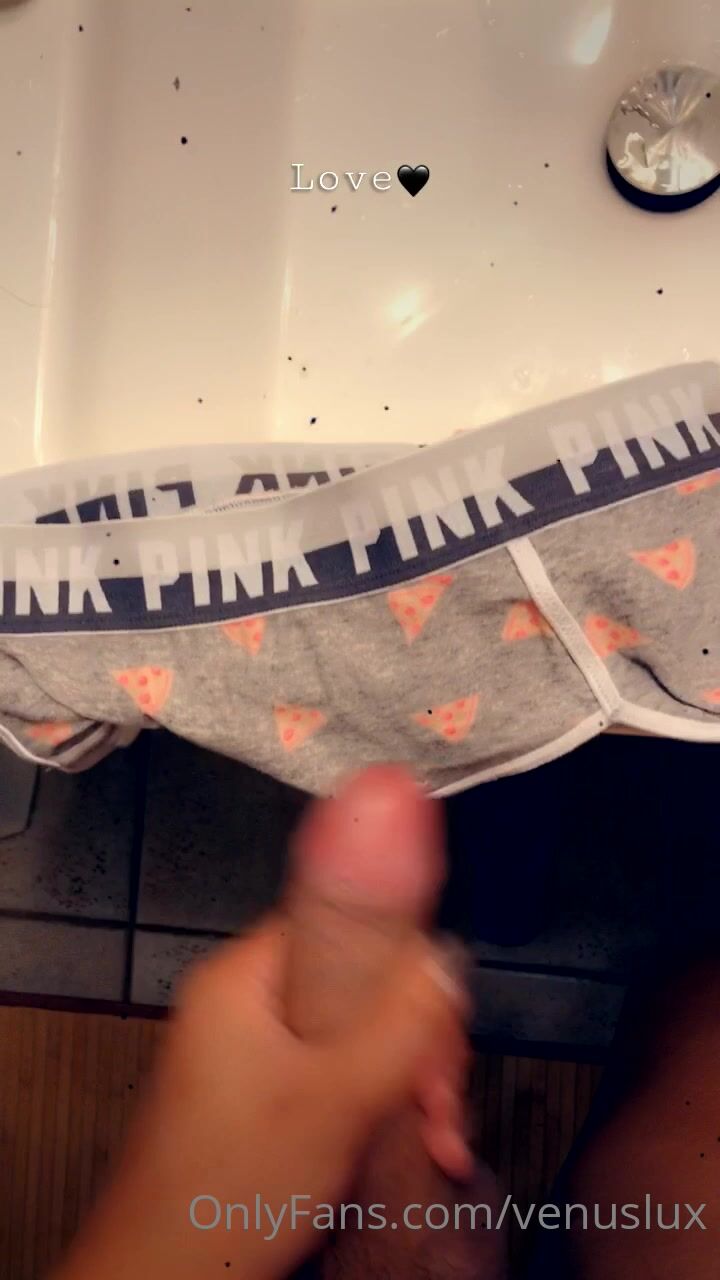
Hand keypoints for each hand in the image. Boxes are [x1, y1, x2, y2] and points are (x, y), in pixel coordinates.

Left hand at [54, 916, 465, 1279]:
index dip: (400, 963)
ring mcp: (252, 1056)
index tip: (440, 1017)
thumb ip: (398, 1023)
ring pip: (357, 1038)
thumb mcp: (334, 1098)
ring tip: (438, 1141)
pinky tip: (420, 1150)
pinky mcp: (265, 1101)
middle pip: (357, 988)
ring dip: (408, 1086)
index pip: (338, 926)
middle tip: (441, 1099)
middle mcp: (244, 1006)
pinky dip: (381, 1109)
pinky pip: (339, 1078)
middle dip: (414, 1044)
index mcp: (242, 980)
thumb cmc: (230, 1187)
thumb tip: (444, 954)